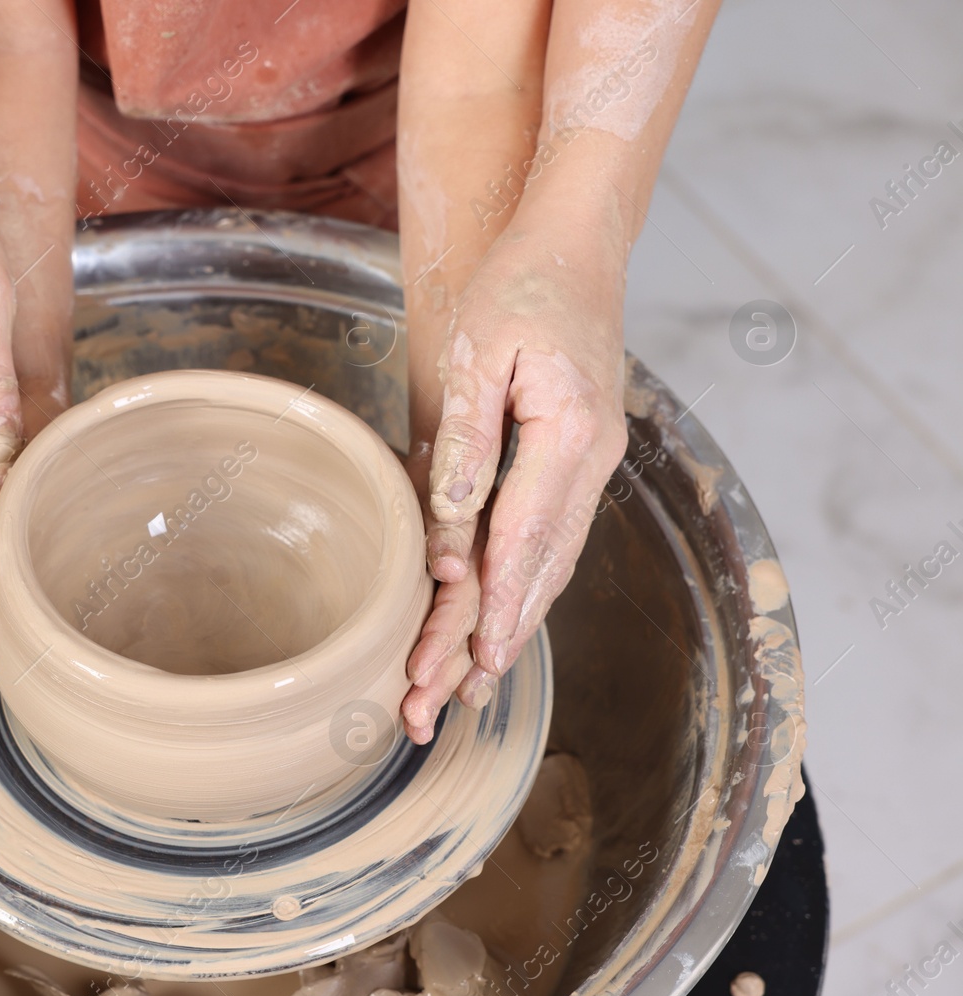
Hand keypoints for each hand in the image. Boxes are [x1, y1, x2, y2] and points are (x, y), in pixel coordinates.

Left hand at [401, 216, 628, 741]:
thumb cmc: (521, 284)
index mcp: (571, 434)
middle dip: (494, 639)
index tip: (466, 664)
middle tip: (451, 702)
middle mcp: (594, 460)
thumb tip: (452, 526)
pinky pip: (554, 537)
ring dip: (513, 623)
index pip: (522, 538)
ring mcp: (595, 463)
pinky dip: (529, 585)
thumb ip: (470, 440)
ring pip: (553, 562)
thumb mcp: (478, 350)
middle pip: (540, 569)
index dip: (491, 606)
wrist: (577, 242)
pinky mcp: (582, 459)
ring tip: (474, 685)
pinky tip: (507, 619)